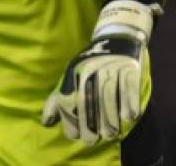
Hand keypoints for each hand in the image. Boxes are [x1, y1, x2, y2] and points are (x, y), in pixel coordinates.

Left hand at [41, 0, 159, 144]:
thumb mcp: (70, 76)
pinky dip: (130, 105)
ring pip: (110, 100)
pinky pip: (130, 90)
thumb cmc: (90, 63)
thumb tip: (46, 122)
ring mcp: (111, 71)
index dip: (72, 121)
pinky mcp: (130, 70)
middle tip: (93, 139)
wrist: (116, 36)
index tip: (76, 135)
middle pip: (90, 103)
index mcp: (74, 74)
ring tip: (110, 134)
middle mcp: (91, 72)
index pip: (70, 101)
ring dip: (111, 120)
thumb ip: (57, 100)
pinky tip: (128, 117)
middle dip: (91, 126)